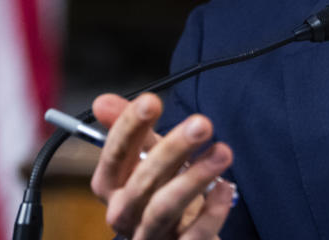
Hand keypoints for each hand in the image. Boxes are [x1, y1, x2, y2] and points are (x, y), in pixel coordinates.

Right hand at [90, 93, 235, 239]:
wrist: (180, 233)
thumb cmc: (160, 189)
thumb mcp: (147, 155)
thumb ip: (131, 130)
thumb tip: (102, 101)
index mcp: (110, 187)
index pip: (114, 155)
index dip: (130, 127)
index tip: (152, 101)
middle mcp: (123, 213)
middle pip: (142, 181)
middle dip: (173, 149)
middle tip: (202, 124)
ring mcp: (148, 236)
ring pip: (164, 208)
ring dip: (195, 178)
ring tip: (223, 152)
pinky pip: (193, 235)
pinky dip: (211, 212)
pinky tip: (225, 187)